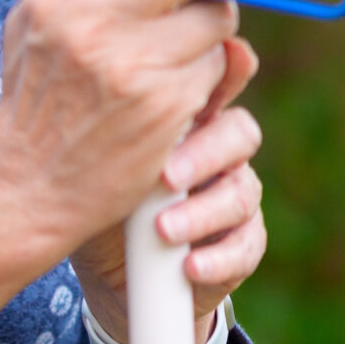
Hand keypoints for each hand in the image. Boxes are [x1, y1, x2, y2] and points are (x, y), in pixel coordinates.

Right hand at [0, 0, 240, 271]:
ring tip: (176, 48)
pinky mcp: (169, 103)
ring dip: (207, 28)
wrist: (30, 182)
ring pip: (216, 15)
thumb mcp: (34, 23)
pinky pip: (215, 65)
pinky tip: (171, 90)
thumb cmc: (38, 97)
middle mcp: (94, 19)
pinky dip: (204, 74)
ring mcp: (134, 62)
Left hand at [70, 36, 267, 341]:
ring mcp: (234, 195)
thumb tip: (104, 75)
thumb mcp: (97, 158)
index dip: (224, 75)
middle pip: (239, 133)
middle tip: (165, 177)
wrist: (110, 268)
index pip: (219, 82)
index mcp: (187, 118)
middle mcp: (217, 151)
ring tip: (163, 231)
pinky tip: (190, 266)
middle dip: (204, 154)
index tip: (194, 93)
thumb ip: (109, 120)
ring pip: (243, 192)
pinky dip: (220, 258)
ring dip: (202, 213)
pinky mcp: (243, 243)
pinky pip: (248, 246)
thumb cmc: (99, 196)